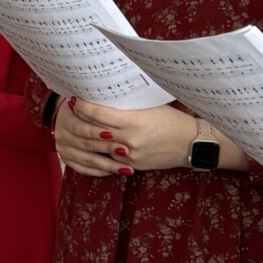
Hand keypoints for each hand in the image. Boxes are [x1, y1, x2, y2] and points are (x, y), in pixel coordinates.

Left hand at [66, 99, 204, 173]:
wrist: (191, 144)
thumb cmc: (173, 120)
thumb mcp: (151, 108)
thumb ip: (128, 106)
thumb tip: (106, 97)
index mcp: (133, 121)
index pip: (98, 114)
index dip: (83, 106)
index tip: (75, 99)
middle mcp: (129, 139)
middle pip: (95, 130)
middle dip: (81, 119)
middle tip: (71, 109)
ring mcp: (130, 155)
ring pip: (100, 146)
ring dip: (88, 135)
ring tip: (80, 124)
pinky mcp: (134, 165)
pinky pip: (112, 157)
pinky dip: (103, 149)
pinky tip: (96, 141)